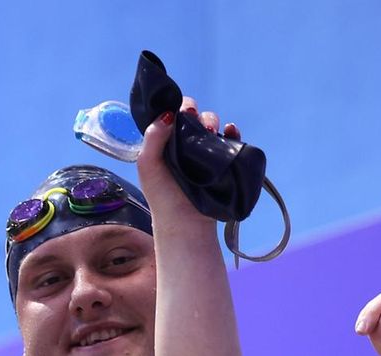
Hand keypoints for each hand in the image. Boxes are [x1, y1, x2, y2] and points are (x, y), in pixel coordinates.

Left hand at [135, 96, 240, 228]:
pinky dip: (232, 132)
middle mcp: (184, 145)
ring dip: (213, 122)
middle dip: (196, 114)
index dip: (176, 108)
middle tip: (196, 124)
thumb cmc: (163, 196)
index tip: (179, 113)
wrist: (187, 222)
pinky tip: (230, 131)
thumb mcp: (148, 166)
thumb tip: (167, 113)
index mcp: (164, 143)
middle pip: (194, 116)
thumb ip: (152, 137)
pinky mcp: (222, 162)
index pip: (172, 115)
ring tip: (211, 133)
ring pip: (212, 125)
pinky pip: (230, 140)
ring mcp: (204, 153)